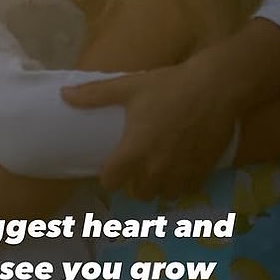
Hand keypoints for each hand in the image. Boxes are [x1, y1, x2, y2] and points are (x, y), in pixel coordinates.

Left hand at [62, 55, 235, 197]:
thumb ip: (94, 95)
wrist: (216, 87)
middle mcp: (157, 167)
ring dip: (158, 185)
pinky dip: (181, 182)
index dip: (108, 176)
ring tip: (157, 167)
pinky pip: (188, 189)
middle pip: (138, 193)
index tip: (111, 166)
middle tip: (135, 165)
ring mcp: (182, 172)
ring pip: (164, 194)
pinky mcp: (204, 170)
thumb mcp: (128, 86)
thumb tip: (63, 94)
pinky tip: (180, 166)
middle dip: (134, 183)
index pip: (111, 181)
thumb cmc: (168, 86)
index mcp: (135, 150)